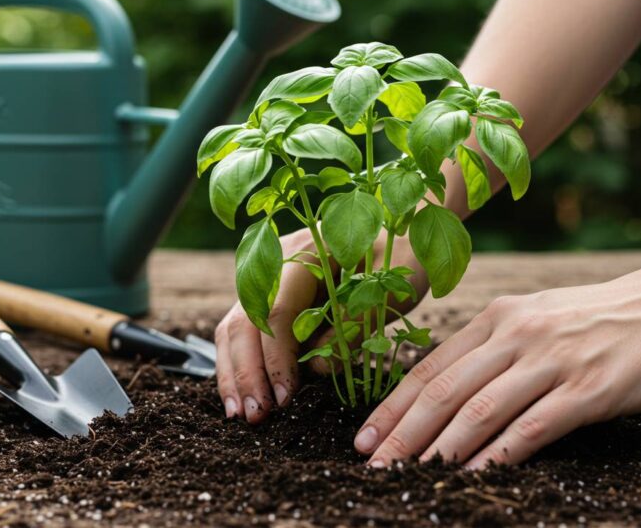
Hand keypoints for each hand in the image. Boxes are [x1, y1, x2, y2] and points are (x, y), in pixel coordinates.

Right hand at [215, 227, 426, 422]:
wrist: (404, 224)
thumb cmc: (404, 250)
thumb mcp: (391, 287)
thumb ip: (354, 326)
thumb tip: (312, 368)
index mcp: (306, 251)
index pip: (277, 312)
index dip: (276, 359)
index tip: (284, 398)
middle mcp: (276, 260)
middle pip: (245, 321)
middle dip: (247, 372)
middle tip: (256, 415)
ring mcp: (268, 276)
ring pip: (236, 328)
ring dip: (235, 373)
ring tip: (240, 414)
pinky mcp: (272, 295)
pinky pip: (246, 330)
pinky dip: (242, 363)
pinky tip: (244, 394)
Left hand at [353, 260, 640, 467]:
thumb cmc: (613, 315)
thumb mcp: (546, 317)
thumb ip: (503, 346)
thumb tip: (458, 391)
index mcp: (503, 316)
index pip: (432, 366)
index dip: (393, 405)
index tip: (365, 437)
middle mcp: (519, 333)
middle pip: (444, 390)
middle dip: (401, 432)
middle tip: (370, 466)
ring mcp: (554, 360)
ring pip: (478, 410)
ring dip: (437, 450)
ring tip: (405, 478)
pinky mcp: (589, 388)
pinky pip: (530, 429)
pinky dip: (495, 457)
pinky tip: (471, 479)